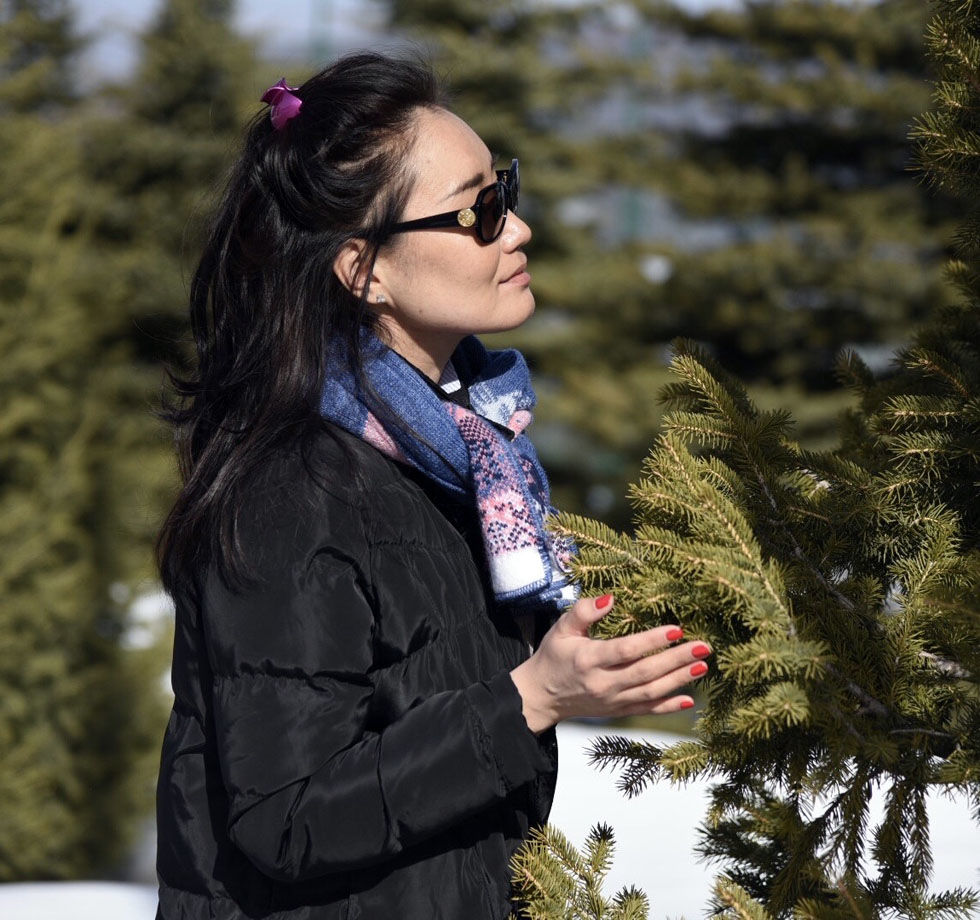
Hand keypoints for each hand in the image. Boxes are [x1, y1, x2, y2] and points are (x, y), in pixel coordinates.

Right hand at [509, 594, 710, 733]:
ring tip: (702, 666)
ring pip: (650, 692)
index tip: (677, 628)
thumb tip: (611, 598)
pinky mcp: (617, 711)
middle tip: (703, 646)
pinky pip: (647, 710)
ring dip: (679, 680)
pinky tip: (690, 700)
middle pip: (645, 672)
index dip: (652, 640)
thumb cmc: (554, 656)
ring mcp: (612, 701)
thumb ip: (584, 611)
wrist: (542, 695)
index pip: (625, 650)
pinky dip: (669, 707)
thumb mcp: (561, 628)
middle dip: (676, 659)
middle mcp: (602, 683)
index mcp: (588, 659)